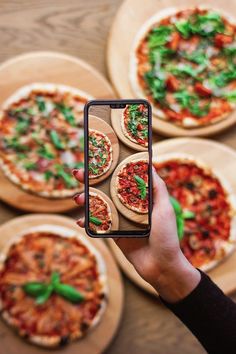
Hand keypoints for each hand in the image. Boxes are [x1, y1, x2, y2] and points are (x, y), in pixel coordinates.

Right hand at [72, 168, 199, 302]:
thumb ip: (157, 188)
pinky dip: (86, 222)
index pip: (121, 179)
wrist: (161, 266)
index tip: (97, 160)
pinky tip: (80, 220)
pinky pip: (97, 225)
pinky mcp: (113, 234)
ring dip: (85, 200)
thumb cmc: (166, 236)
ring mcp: (118, 220)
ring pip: (98, 205)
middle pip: (105, 190)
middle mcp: (127, 206)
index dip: (109, 169)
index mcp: (139, 197)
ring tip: (78, 198)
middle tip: (78, 174)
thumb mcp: (164, 208)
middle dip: (90, 181)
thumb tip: (150, 165)